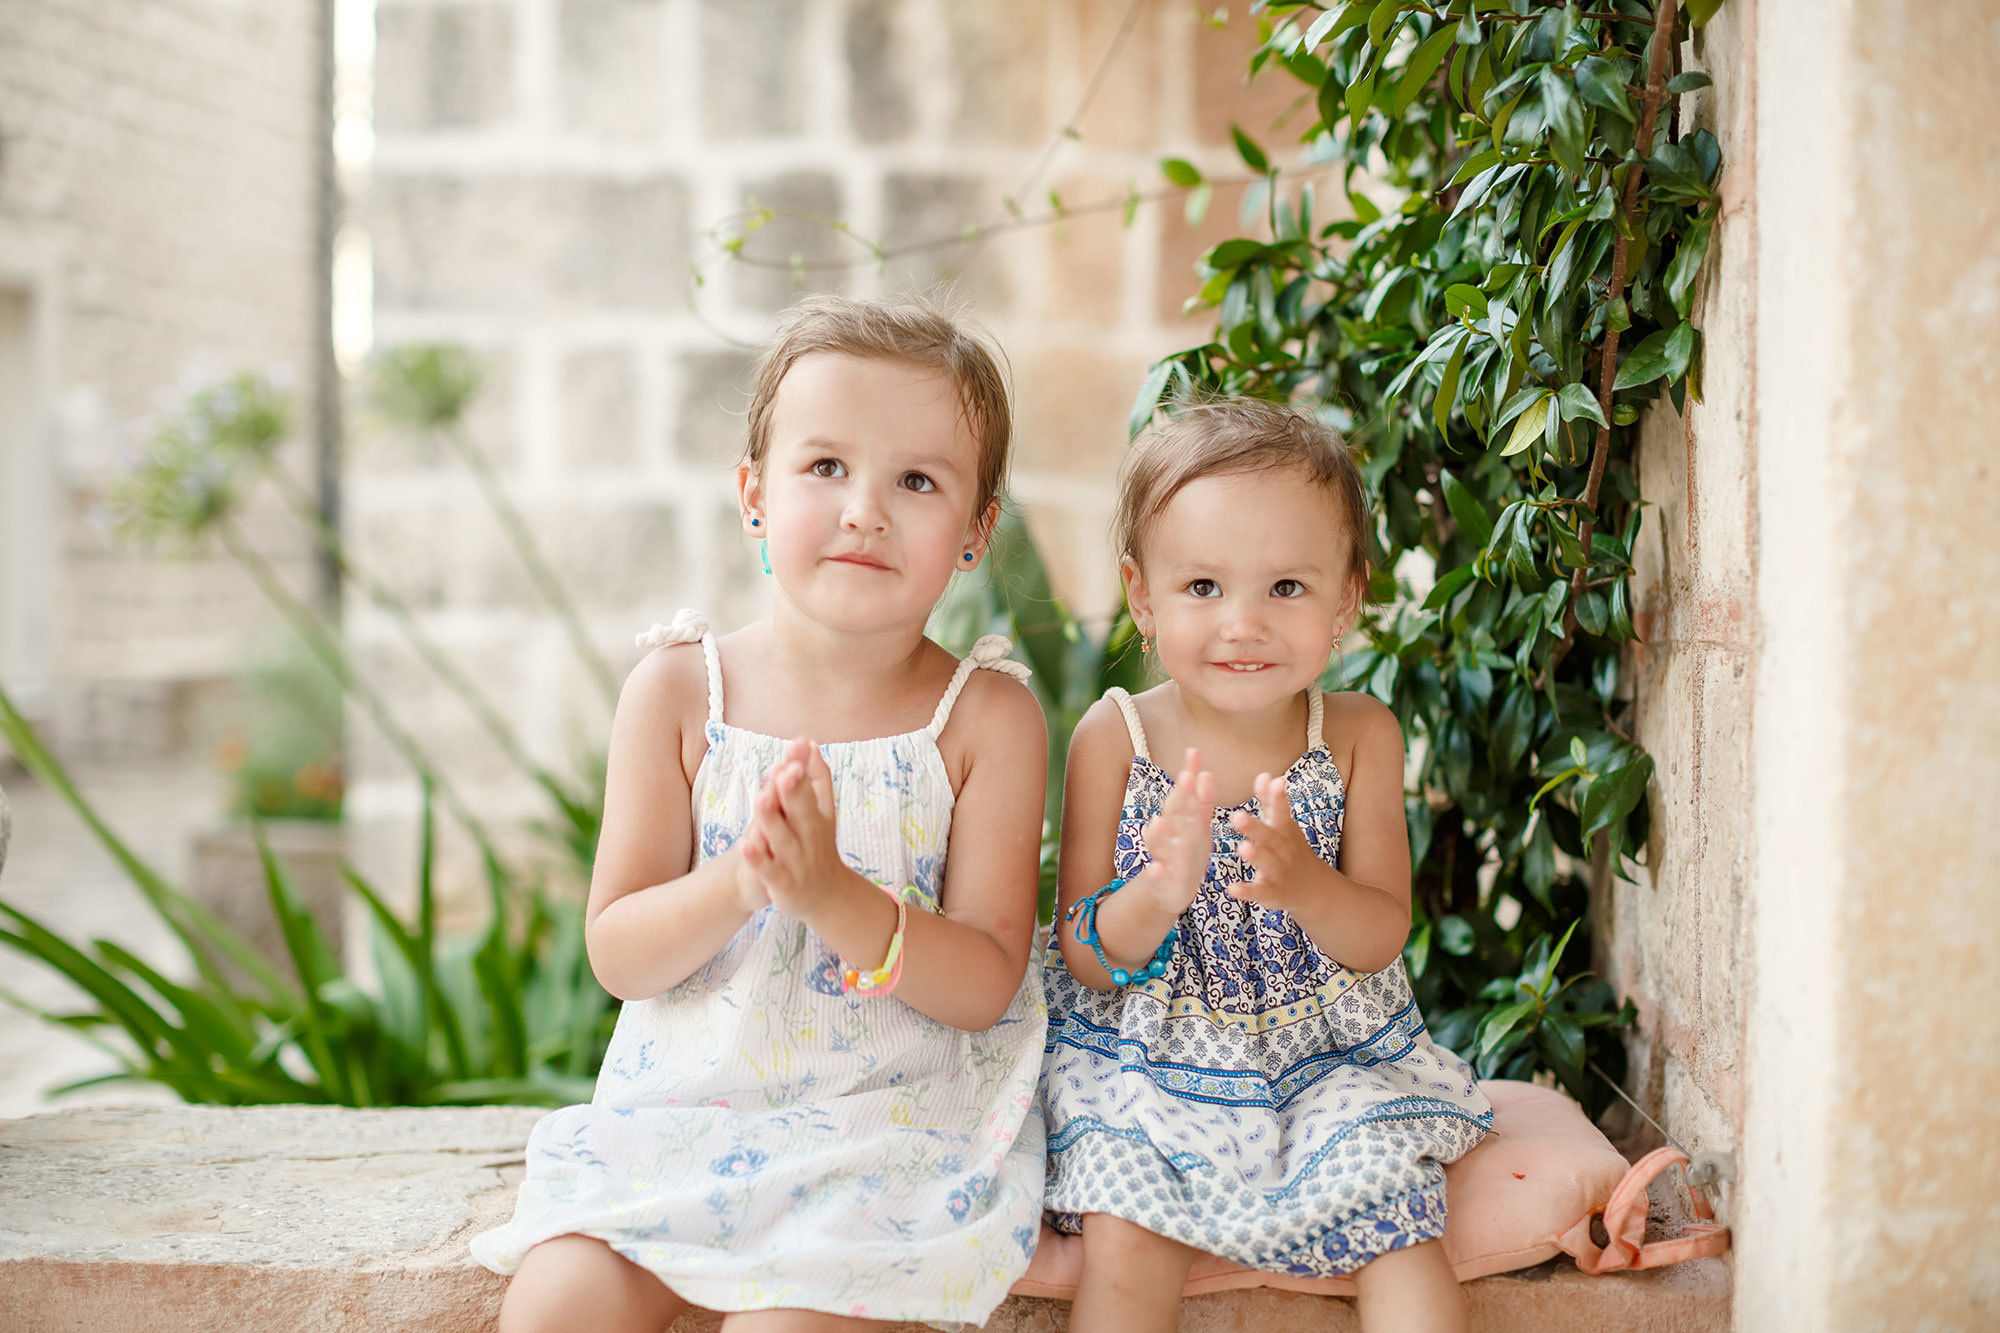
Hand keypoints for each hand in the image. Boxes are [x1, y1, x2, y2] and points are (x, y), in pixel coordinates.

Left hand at [738, 739, 848, 921]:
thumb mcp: (823, 813)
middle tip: (788, 768)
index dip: (805, 767)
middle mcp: (810, 837)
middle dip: (794, 790)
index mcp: (818, 817)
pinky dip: (758, 860)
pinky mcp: (784, 884)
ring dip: (772, 819)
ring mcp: (797, 861)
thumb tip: (811, 743)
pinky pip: (770, 871)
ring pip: (783, 839)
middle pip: (801, 811)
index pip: (812, 787)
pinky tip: (745, 846)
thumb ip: (818, 779)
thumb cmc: (819, 846)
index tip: (800, 743)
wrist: (828, 896)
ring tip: (761, 798)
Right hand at [1137, 748, 1216, 915]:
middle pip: (1172, 813)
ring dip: (1157, 833)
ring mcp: (1163, 858)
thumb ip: (1201, 803)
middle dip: (1179, 796)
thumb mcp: (1196, 828)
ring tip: (1159, 822)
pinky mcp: (1162, 884)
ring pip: (1158, 844)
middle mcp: (1169, 836)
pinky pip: (1157, 878)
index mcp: (1180, 822)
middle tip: (1187, 776)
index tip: (1194, 752)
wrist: (1170, 892)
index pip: (1185, 793)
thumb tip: (1206, 773)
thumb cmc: (1185, 854)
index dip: (1189, 774)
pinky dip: (1155, 874)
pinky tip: (1155, 869)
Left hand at [1226, 773, 1328, 909]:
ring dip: (1256, 856)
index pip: (1282, 812)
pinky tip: (1232, 888)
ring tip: (1242, 847)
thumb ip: (1270, 802)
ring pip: (1268, 863)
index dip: (1279, 798)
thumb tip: (1264, 775)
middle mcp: (1284, 850)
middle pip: (1271, 837)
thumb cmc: (1290, 849)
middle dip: (1255, 827)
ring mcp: (1280, 872)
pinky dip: (1247, 892)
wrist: (1313, 888)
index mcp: (1285, 831)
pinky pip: (1260, 892)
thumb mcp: (1283, 826)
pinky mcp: (1272, 893)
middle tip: (1237, 816)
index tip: (1276, 781)